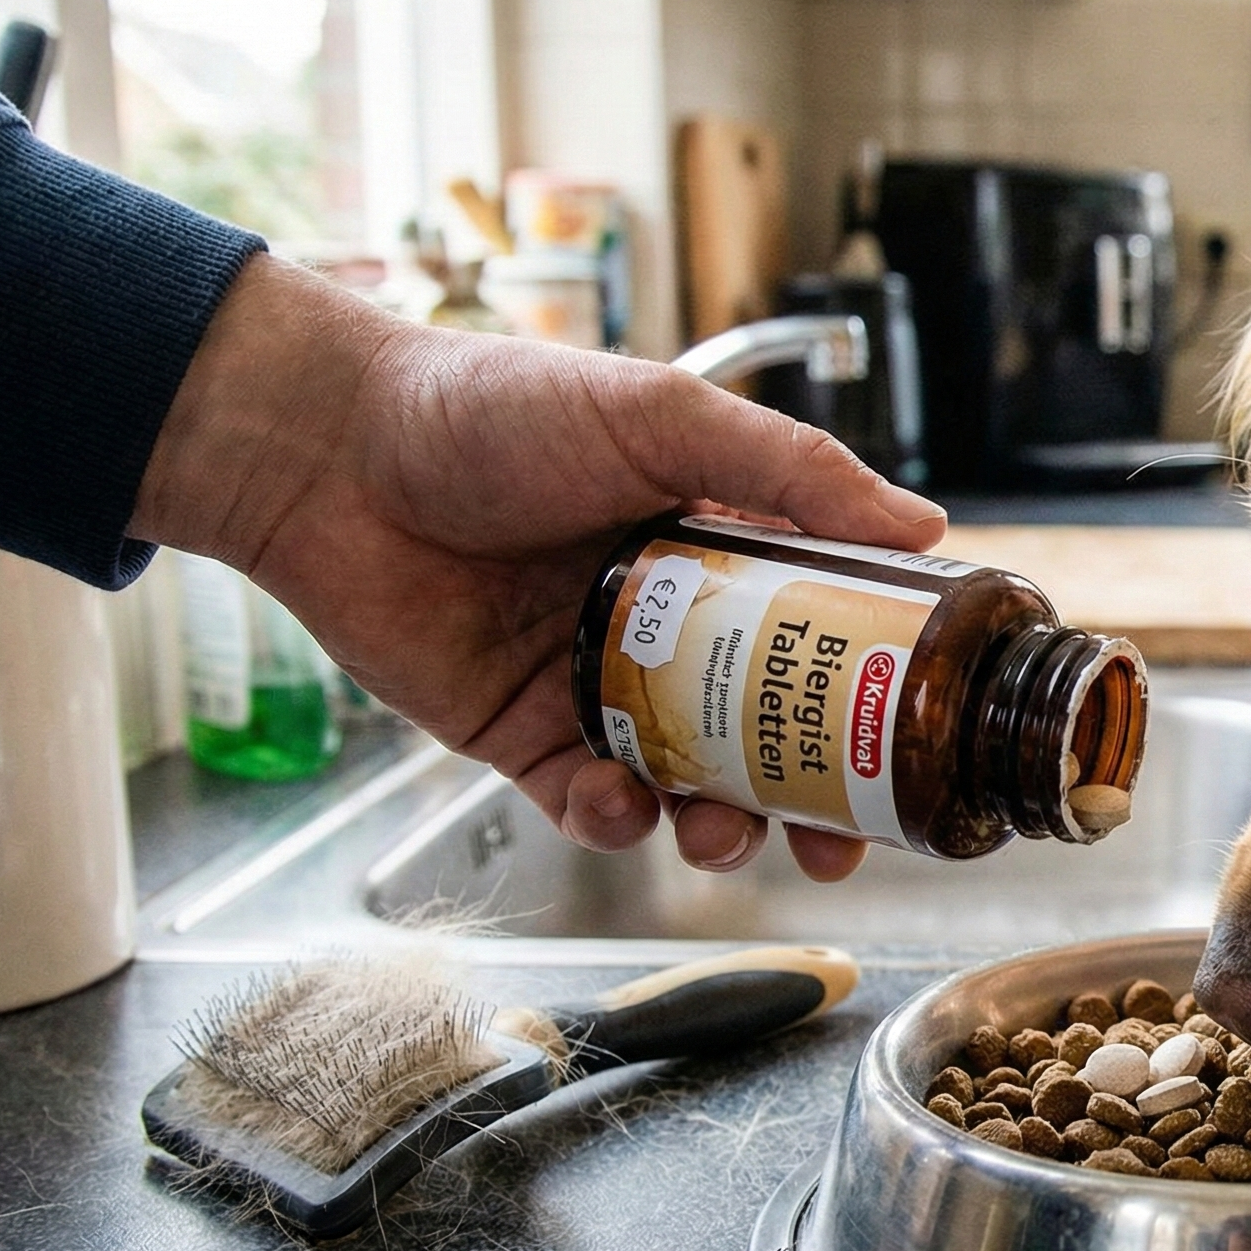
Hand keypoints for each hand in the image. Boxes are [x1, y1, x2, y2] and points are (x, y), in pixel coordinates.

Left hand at [129, 253, 946, 879]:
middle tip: (839, 841)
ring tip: (724, 831)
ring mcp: (595, 682)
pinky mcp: (520, 733)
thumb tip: (921, 524)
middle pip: (769, 731)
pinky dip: (614, 819)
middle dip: (812, 799)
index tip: (914, 738)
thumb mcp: (662, 415)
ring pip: (688, 782)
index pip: (823, 630)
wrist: (329, 454)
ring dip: (721, 822)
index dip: (873, 692)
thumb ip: (791, 470)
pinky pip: (588, 802)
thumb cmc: (490, 408)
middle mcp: (666, 622)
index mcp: (715, 546)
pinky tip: (617, 804)